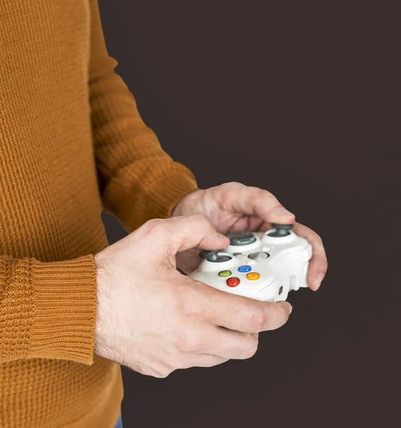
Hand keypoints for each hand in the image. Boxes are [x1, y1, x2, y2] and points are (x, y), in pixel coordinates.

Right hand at [93, 215, 291, 377]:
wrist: (79, 308)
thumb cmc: (113, 274)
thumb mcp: (154, 236)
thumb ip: (194, 230)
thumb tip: (220, 240)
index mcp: (192, 305)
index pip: (253, 319)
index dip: (276, 314)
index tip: (282, 308)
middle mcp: (189, 338)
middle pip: (246, 347)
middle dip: (255, 331)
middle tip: (248, 312)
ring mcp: (175, 358)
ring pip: (221, 357)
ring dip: (226, 339)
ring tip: (212, 316)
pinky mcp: (161, 368)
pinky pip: (193, 362)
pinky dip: (197, 346)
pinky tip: (181, 325)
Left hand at [171, 182, 327, 289]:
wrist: (176, 217)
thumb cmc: (207, 203)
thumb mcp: (232, 195)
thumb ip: (259, 201)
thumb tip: (287, 217)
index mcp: (271, 227)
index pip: (304, 242)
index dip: (314, 260)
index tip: (311, 278)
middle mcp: (263, 248)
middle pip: (288, 268)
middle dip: (288, 280)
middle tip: (281, 290)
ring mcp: (245, 264)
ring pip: (264, 283)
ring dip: (260, 289)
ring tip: (246, 287)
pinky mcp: (227, 278)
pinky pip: (238, 292)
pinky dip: (237, 296)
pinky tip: (230, 297)